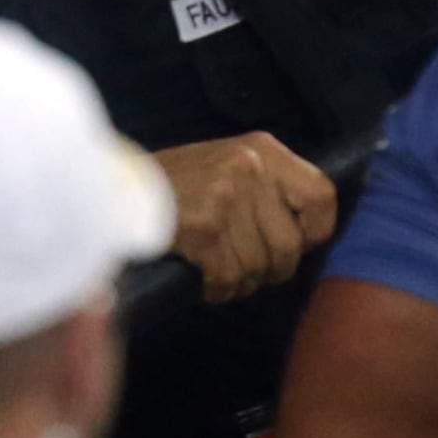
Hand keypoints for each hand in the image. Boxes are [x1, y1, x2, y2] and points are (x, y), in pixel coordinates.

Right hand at [153, 131, 340, 304]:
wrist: (114, 192)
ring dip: (237, 280)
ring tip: (213, 264)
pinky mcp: (204, 228)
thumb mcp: (230, 166)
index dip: (313, 232)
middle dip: (268, 269)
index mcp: (262, 150)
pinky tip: (197, 271)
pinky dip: (214, 287)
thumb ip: (269, 191)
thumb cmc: (176, 186)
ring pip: (257, 268)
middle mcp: (250, 168)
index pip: (322, 196)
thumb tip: (307, 237)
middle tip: (241, 264)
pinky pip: (227, 278)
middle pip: (289, 246)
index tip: (295, 244)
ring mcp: (226, 197)